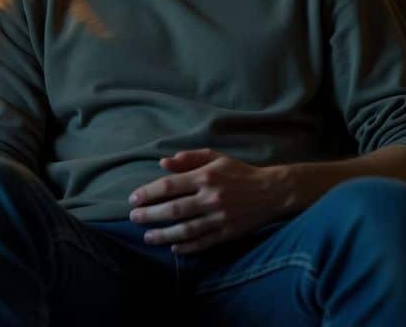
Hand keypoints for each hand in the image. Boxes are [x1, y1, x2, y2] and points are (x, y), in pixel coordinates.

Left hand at [127, 149, 287, 252]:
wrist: (272, 191)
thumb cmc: (239, 172)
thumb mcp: (215, 158)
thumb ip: (189, 159)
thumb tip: (163, 163)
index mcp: (205, 177)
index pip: (169, 186)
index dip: (148, 193)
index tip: (133, 199)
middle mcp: (210, 197)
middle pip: (173, 209)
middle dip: (149, 215)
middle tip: (133, 218)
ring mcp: (219, 217)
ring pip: (186, 229)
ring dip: (163, 235)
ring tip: (147, 237)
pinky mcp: (228, 232)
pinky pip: (203, 242)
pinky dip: (187, 247)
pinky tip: (174, 248)